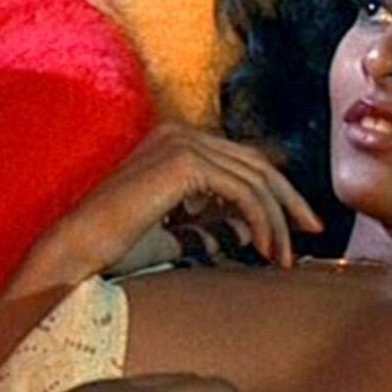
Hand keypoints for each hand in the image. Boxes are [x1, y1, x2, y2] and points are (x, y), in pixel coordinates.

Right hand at [43, 122, 323, 282]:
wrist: (78, 251)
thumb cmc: (118, 247)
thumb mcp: (177, 231)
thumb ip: (213, 222)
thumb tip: (254, 226)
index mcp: (176, 141)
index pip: (241, 161)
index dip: (276, 191)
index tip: (298, 224)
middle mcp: (181, 133)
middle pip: (255, 164)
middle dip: (289, 200)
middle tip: (313, 230)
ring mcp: (182, 143)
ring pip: (253, 180)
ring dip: (276, 221)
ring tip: (285, 258)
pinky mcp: (184, 163)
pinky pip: (242, 191)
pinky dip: (262, 220)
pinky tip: (266, 248)